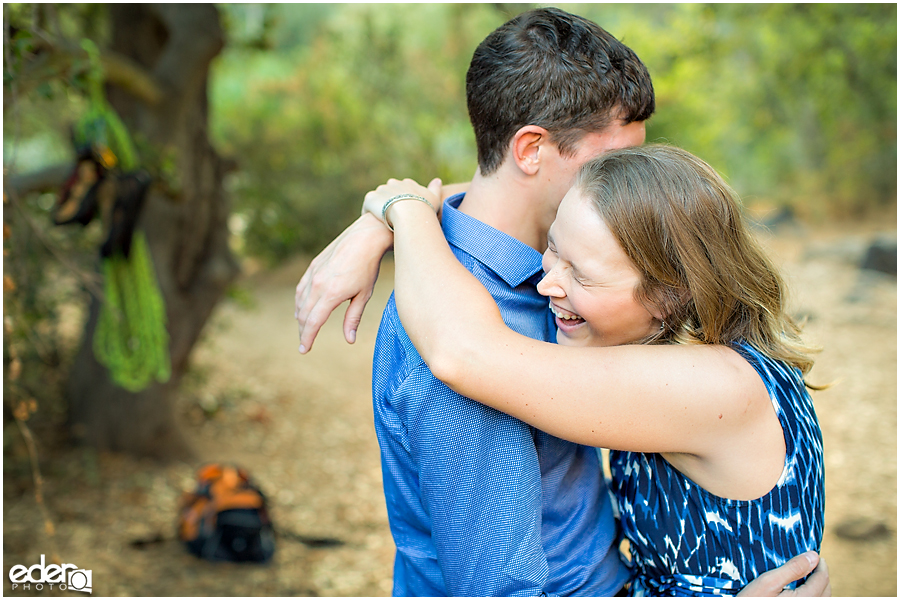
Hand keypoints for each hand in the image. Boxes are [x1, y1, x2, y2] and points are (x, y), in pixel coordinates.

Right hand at [295, 212, 393, 352]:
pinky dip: (300, 301)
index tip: (303, 350)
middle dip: (303, 331)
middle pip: (304, 315)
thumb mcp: (364, 295)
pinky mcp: (313, 265)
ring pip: (300, 301)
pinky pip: (301, 288)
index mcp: (331, 294)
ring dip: (300, 317)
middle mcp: (317, 284)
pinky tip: (302, 307)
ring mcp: (313, 274)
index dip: (307, 338)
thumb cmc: (369, 267)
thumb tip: (349, 339)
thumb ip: (353, 318)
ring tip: (304, 328)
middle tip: (304, 343)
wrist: (366, 237)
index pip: (313, 323)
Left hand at [362, 177, 441, 228]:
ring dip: (379, 209)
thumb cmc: (424, 209)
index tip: (404, 212)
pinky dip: (369, 214)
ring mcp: (381, 190)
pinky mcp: (370, 198)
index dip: (402, 201)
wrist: (409, 214)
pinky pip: (367, 207)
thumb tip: (437, 180)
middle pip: (389, 193)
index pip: (403, 190)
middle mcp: (393, 183)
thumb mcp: (434, 198)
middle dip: (389, 203)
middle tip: (392, 219)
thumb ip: (435, 189)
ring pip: (378, 200)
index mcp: (407, 183)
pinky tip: (374, 224)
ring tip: (381, 223)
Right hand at [737, 552, 830, 596]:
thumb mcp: (769, 581)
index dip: (821, 564)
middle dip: (822, 575)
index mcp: (805, 598)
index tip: (815, 554)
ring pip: (822, 599)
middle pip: (826, 590)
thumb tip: (814, 556)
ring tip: (809, 575)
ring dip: (820, 586)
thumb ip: (793, 568)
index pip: (822, 579)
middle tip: (813, 563)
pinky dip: (814, 595)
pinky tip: (802, 590)